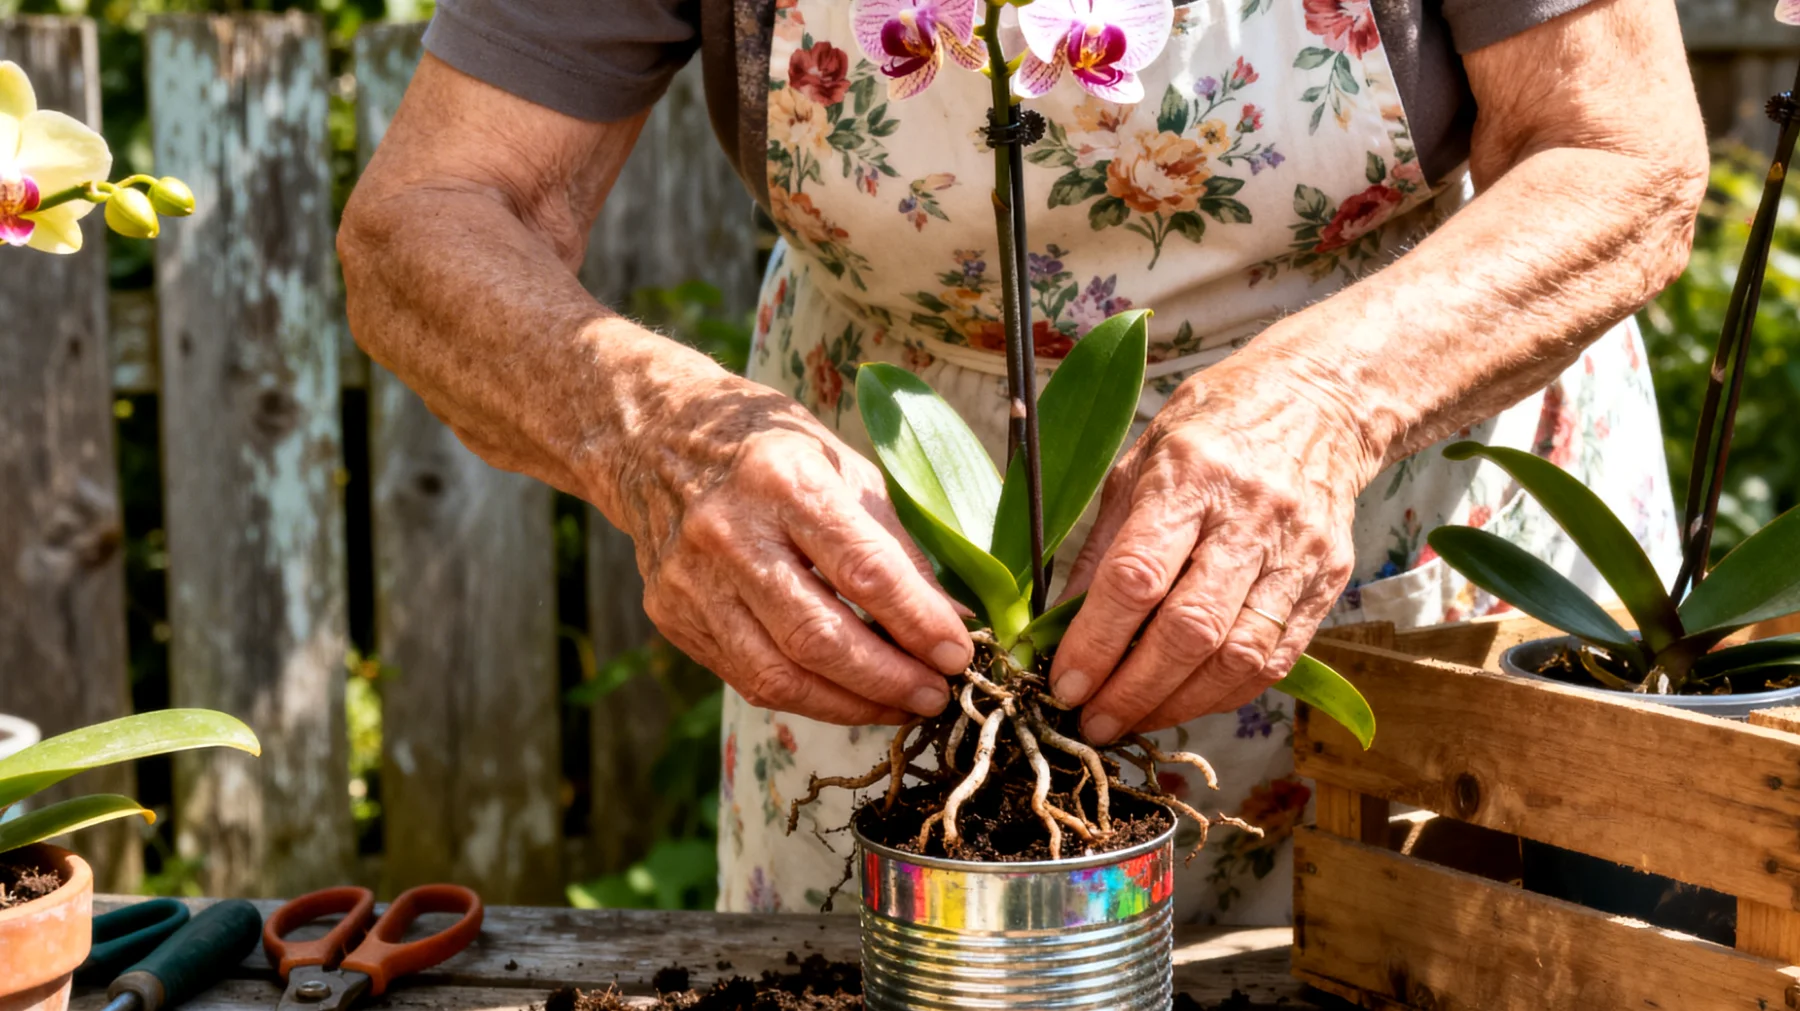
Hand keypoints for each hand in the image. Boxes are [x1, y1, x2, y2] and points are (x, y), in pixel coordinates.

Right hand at [614, 373, 973, 725]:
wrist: (653, 439)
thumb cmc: (767, 447)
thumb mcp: (843, 466)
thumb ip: (897, 544)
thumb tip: (953, 619)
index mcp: (782, 480)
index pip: (864, 570)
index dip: (919, 622)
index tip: (958, 653)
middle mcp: (729, 534)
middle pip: (819, 637)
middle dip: (889, 679)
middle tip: (937, 695)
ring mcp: (692, 582)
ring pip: (780, 675)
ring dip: (852, 704)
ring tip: (901, 706)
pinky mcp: (672, 618)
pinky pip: (748, 678)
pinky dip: (807, 697)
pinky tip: (847, 695)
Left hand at [1049, 359, 1377, 740]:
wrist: (1320, 400)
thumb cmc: (1211, 427)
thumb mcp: (1137, 461)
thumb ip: (1101, 545)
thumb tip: (1057, 626)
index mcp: (1191, 475)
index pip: (1138, 576)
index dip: (1097, 642)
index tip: (1063, 683)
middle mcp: (1251, 517)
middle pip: (1191, 630)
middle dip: (1133, 690)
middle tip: (1091, 723)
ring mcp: (1298, 552)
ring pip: (1238, 657)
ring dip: (1178, 705)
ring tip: (1132, 721)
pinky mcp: (1329, 579)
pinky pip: (1275, 659)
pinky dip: (1224, 694)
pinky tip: (1185, 703)